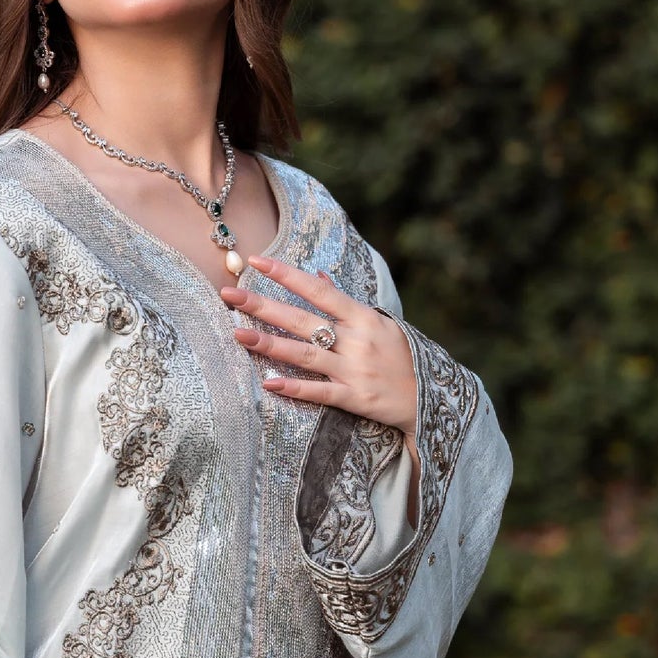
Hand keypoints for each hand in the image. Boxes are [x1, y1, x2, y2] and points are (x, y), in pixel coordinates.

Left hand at [221, 256, 417, 436]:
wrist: (429, 397)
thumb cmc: (400, 355)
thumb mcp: (379, 321)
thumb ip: (345, 300)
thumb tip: (318, 273)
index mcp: (362, 317)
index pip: (318, 290)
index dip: (287, 274)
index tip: (256, 260)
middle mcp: (355, 340)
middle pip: (301, 319)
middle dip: (263, 305)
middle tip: (228, 294)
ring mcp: (353, 370)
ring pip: (304, 354)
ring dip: (268, 344)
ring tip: (237, 334)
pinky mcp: (353, 398)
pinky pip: (319, 392)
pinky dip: (295, 388)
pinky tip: (268, 383)